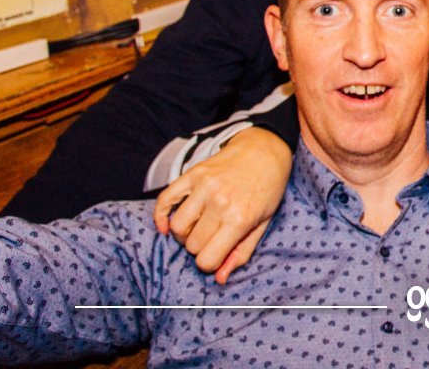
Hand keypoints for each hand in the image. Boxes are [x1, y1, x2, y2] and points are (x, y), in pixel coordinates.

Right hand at [153, 127, 291, 283]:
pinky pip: (164, 200)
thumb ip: (241, 252)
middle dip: (200, 247)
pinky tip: (167, 225)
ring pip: (176, 226)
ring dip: (184, 233)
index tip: (217, 254)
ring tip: (198, 226)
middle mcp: (220, 203)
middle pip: (191, 245)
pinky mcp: (193, 174)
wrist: (265, 149)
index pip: (207, 259)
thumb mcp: (263, 223)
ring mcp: (204, 187)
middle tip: (213, 236)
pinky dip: (160, 216)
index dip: (210, 263)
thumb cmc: (268, 188)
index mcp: (240, 218)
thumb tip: (219, 278)